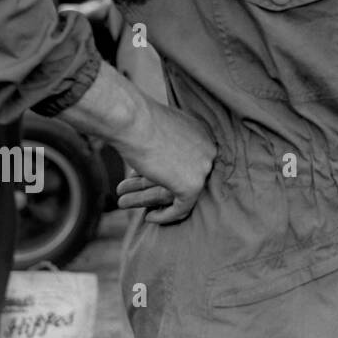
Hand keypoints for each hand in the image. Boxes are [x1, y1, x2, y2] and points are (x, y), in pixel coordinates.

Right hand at [114, 101, 215, 223]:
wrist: (134, 122)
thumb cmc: (139, 121)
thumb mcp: (161, 129)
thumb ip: (167, 144)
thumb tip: (158, 158)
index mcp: (203, 135)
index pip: (190, 161)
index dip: (168, 173)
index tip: (151, 181)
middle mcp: (209, 151)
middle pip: (185, 176)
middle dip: (159, 187)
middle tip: (142, 195)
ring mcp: (203, 168)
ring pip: (179, 191)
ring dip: (151, 200)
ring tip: (129, 204)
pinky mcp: (192, 185)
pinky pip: (182, 208)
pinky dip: (166, 215)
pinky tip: (150, 217)